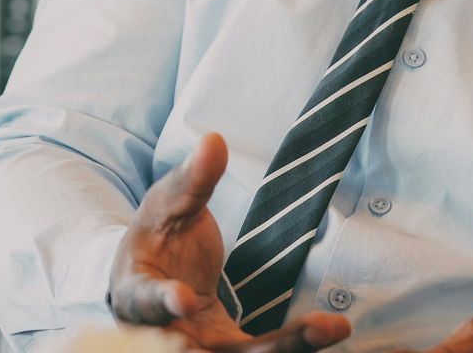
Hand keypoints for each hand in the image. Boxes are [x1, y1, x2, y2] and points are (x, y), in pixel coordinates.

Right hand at [108, 132, 351, 351]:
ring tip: (329, 327)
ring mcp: (202, 346)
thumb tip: (214, 141)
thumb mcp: (165, 205)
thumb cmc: (156, 238)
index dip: (164, 303)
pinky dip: (300, 344)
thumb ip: (191, 180)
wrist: (152, 275)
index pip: (148, 303)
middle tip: (291, 339)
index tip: (183, 299)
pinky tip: (335, 327)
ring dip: (289, 348)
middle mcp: (168, 334)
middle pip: (203, 352)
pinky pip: (267, 352)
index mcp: (137, 294)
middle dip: (253, 349)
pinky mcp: (231, 348)